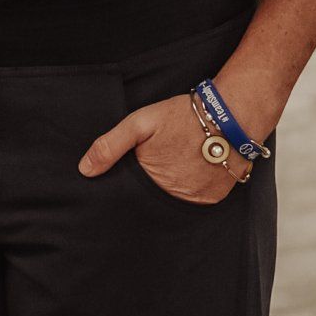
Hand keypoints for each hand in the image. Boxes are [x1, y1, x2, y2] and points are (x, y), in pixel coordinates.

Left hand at [78, 53, 283, 204]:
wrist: (230, 115)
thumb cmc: (183, 116)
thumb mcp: (140, 123)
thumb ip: (110, 146)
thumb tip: (85, 170)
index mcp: (151, 180)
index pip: (132, 193)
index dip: (133, 181)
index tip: (141, 167)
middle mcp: (172, 196)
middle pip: (154, 196)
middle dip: (154, 183)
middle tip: (166, 159)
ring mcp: (195, 200)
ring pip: (175, 199)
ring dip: (175, 185)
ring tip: (181, 161)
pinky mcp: (214, 199)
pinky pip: (197, 199)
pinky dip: (194, 186)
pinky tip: (195, 167)